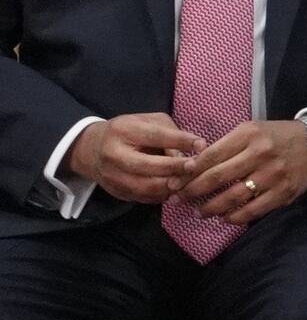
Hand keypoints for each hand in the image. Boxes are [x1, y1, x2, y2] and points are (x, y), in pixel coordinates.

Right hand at [63, 114, 203, 202]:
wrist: (91, 149)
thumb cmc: (129, 131)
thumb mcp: (148, 121)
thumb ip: (170, 133)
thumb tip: (195, 150)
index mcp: (123, 131)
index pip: (155, 136)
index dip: (180, 141)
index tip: (201, 145)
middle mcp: (114, 154)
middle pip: (147, 166)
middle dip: (174, 168)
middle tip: (195, 167)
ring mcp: (112, 176)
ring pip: (145, 187)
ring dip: (170, 186)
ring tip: (186, 180)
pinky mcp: (116, 191)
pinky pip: (143, 197)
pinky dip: (161, 195)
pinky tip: (174, 189)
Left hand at [176, 117, 306, 225]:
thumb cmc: (276, 137)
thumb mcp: (250, 131)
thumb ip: (225, 146)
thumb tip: (193, 167)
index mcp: (249, 135)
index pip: (211, 156)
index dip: (189, 172)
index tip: (175, 182)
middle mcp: (261, 154)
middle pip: (218, 177)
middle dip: (193, 191)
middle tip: (179, 199)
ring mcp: (274, 175)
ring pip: (234, 196)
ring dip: (211, 207)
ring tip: (200, 212)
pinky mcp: (284, 192)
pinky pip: (254, 210)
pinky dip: (236, 217)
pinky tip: (225, 218)